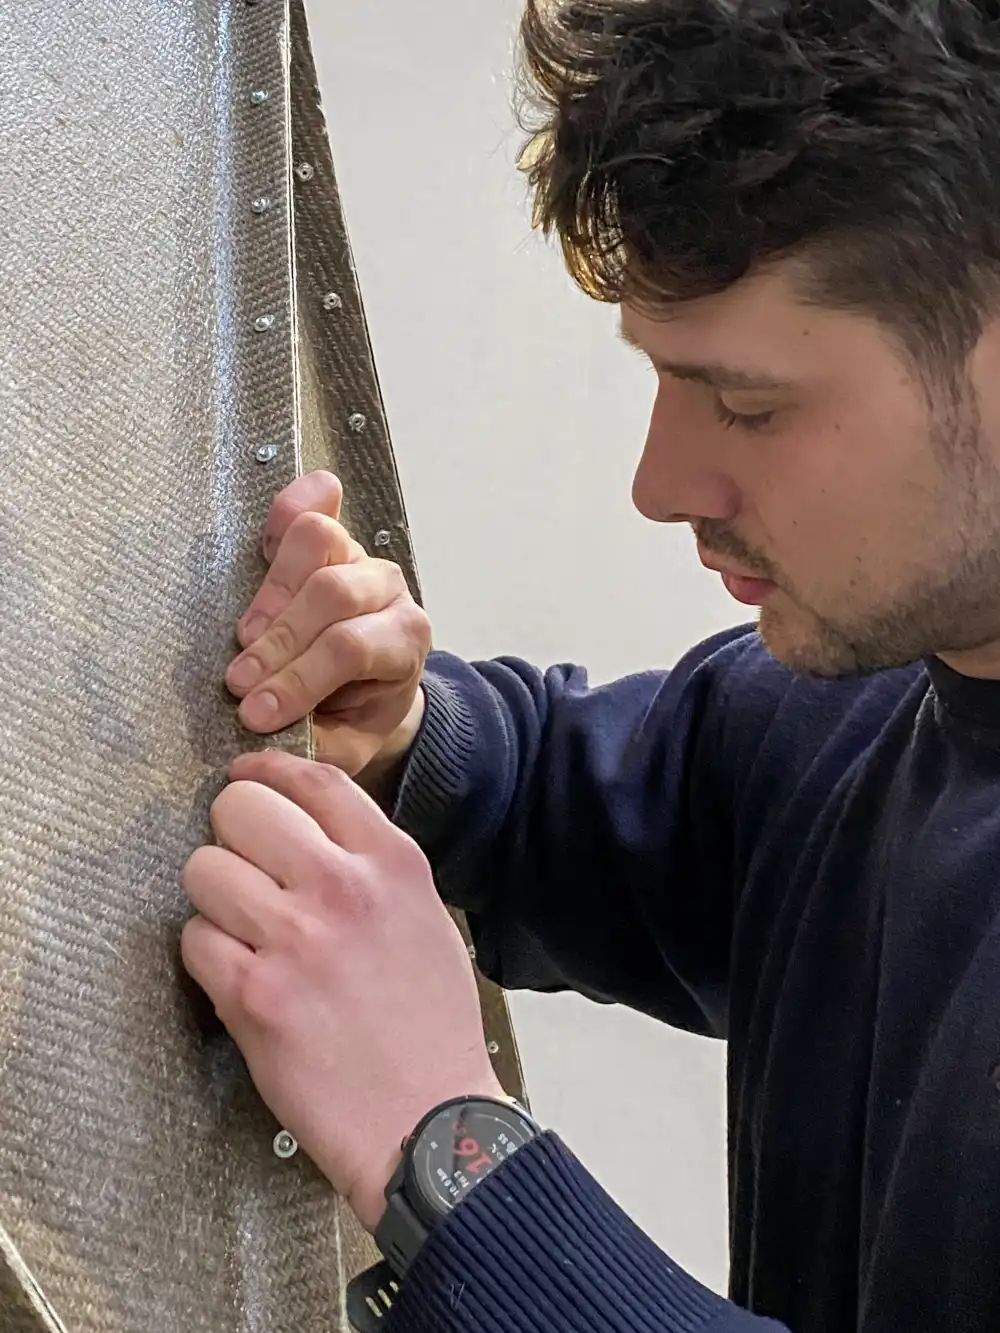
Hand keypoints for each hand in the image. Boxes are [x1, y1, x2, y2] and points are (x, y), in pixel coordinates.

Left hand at [180, 749, 504, 1230]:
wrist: (428, 1120)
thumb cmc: (430, 1024)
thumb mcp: (424, 916)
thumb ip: (369, 863)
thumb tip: (304, 826)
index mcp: (393, 863)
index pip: (312, 779)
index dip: (265, 771)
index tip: (245, 780)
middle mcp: (344, 887)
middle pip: (241, 809)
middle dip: (231, 834)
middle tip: (242, 868)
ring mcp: (296, 939)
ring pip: (204, 870)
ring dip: (215, 900)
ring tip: (244, 933)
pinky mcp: (254, 995)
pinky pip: (194, 940)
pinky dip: (208, 958)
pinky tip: (242, 979)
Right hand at [226, 471, 431, 779]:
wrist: (374, 689)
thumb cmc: (356, 714)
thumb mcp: (346, 746)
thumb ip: (315, 746)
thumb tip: (264, 740)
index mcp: (404, 641)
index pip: (349, 648)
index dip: (298, 679)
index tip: (256, 713)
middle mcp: (387, 590)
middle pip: (331, 592)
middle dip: (279, 642)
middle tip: (239, 685)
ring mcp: (358, 557)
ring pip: (318, 542)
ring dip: (272, 592)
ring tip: (246, 639)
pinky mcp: (329, 538)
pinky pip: (307, 509)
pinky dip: (283, 513)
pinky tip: (263, 543)